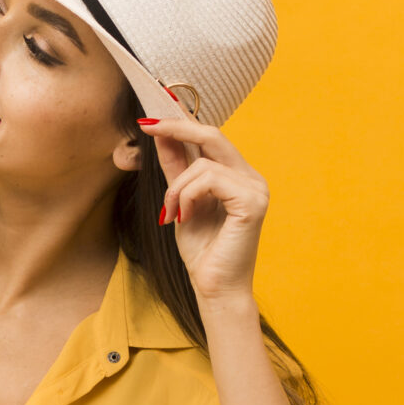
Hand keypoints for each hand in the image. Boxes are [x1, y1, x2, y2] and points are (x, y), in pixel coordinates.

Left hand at [138, 113, 269, 306]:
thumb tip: (161, 134)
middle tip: (147, 126)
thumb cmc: (202, 250)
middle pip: (213, 135)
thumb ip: (175, 168)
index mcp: (238, 175)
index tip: (153, 117)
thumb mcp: (180, 200)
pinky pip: (209, 179)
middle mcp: (252, 177)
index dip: (183, 121)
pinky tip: (186, 217)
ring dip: (177, 188)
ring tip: (173, 213)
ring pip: (203, 163)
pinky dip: (188, 196)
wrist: (214, 287)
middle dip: (177, 127)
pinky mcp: (252, 201)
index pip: (211, 138)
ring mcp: (256, 188)